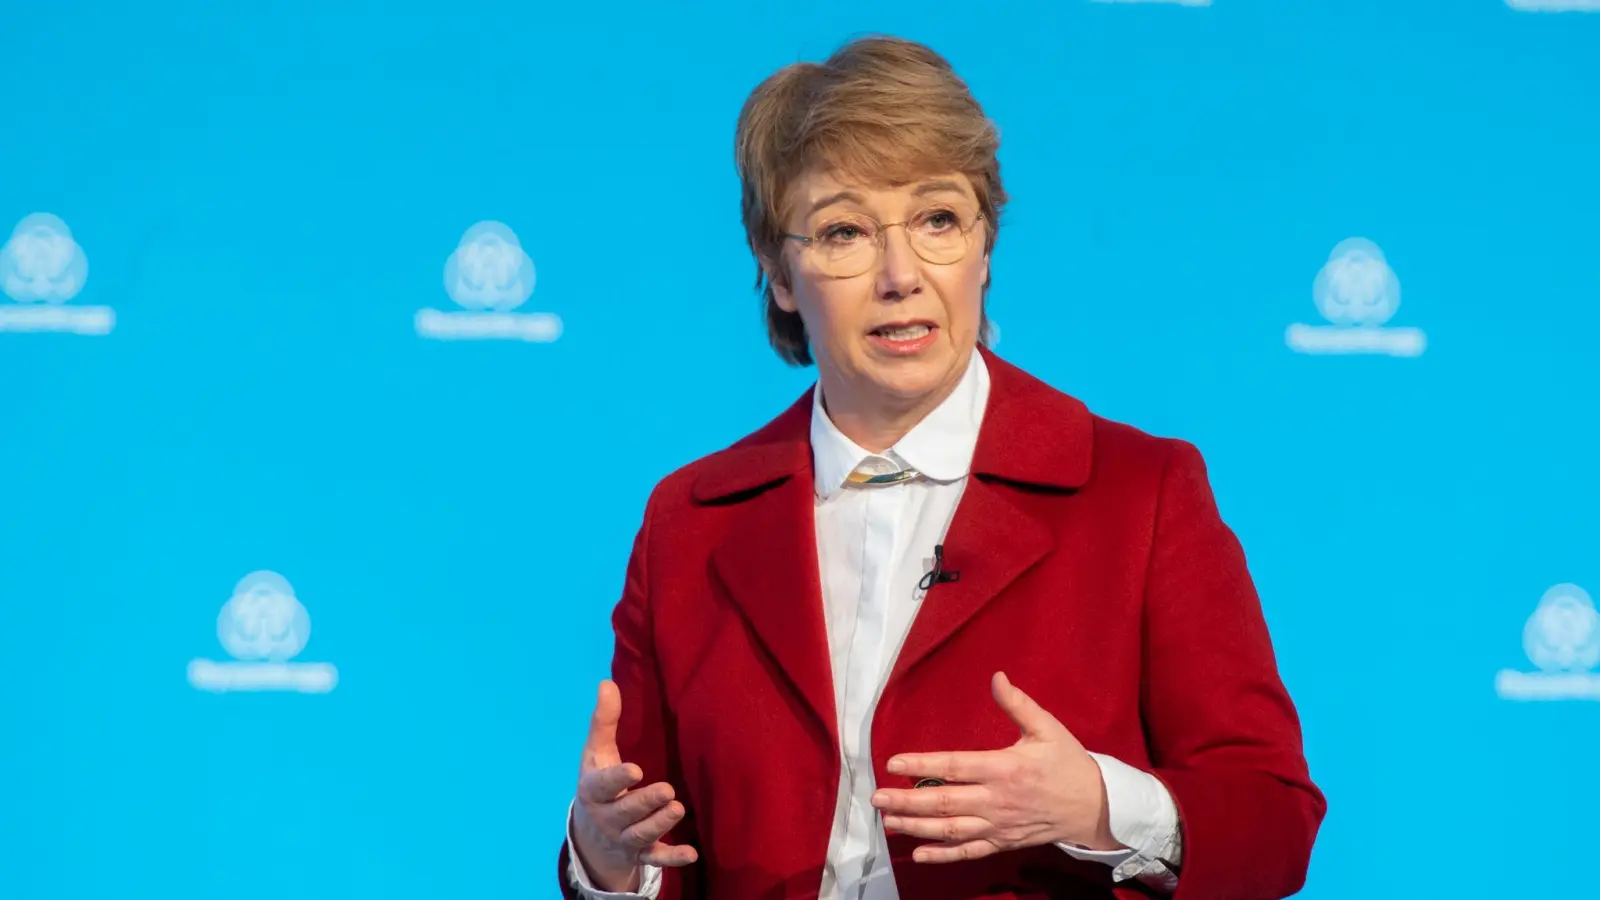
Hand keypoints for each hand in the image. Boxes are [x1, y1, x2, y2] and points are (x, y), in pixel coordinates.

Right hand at [571, 680, 698, 890]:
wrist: (591, 834)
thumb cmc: (598, 782)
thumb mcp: (596, 752)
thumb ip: (604, 721)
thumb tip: (607, 683)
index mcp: (593, 791)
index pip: (603, 786)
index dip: (617, 780)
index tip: (635, 769)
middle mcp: (607, 818)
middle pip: (625, 813)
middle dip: (644, 803)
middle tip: (668, 791)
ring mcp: (624, 838)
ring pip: (641, 835)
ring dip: (659, 825)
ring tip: (677, 808)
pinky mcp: (641, 854)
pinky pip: (656, 859)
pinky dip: (672, 859)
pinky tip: (692, 854)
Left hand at [870, 672, 1118, 863]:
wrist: (1096, 807)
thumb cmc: (1068, 762)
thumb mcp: (1047, 728)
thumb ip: (1018, 704)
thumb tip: (997, 677)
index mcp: (1005, 768)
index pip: (954, 766)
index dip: (922, 764)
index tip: (894, 763)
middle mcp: (997, 800)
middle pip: (944, 802)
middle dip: (907, 800)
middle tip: (877, 797)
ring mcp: (999, 825)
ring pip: (951, 830)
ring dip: (916, 826)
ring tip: (889, 820)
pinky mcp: (1003, 842)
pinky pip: (969, 852)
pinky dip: (942, 855)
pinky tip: (917, 853)